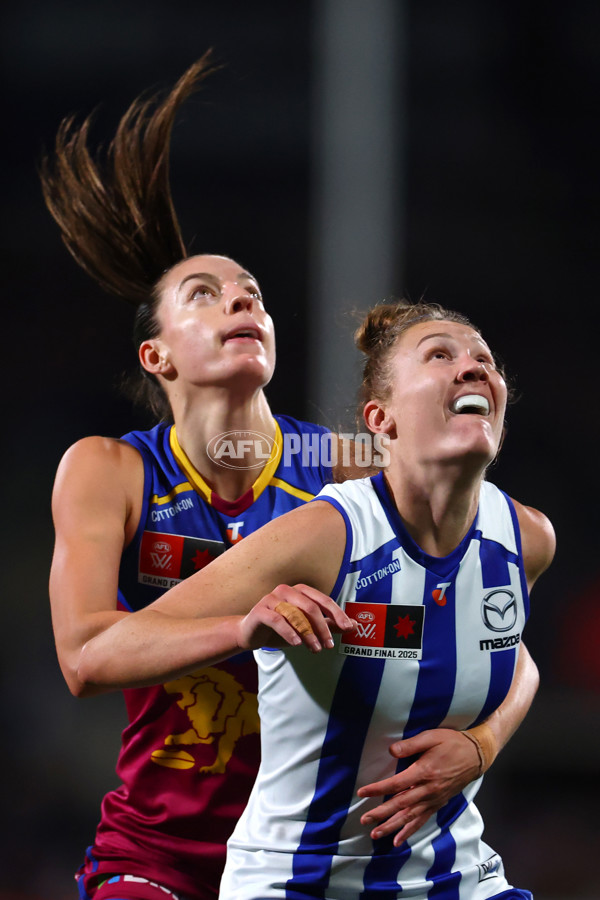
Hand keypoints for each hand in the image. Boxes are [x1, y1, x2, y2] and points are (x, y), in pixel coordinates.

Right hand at [237, 583, 355, 652]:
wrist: (251, 634)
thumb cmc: (281, 628)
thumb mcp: (307, 628)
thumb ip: (329, 625)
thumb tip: (354, 625)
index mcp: (300, 591)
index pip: (323, 600)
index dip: (337, 613)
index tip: (348, 628)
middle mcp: (286, 591)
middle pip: (311, 607)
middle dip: (323, 627)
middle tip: (329, 645)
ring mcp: (272, 599)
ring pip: (295, 615)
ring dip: (308, 634)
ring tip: (316, 649)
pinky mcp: (260, 610)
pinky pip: (277, 620)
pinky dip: (289, 632)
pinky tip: (297, 644)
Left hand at [357, 728, 481, 844]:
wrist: (475, 756)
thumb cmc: (452, 743)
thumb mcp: (431, 737)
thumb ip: (411, 744)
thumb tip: (391, 750)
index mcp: (424, 772)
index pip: (396, 784)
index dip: (378, 789)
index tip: (362, 792)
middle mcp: (428, 790)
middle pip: (401, 805)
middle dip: (381, 813)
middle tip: (364, 820)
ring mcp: (434, 799)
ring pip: (410, 817)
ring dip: (392, 826)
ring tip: (375, 834)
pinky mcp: (438, 804)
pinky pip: (422, 820)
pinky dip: (409, 831)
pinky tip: (398, 840)